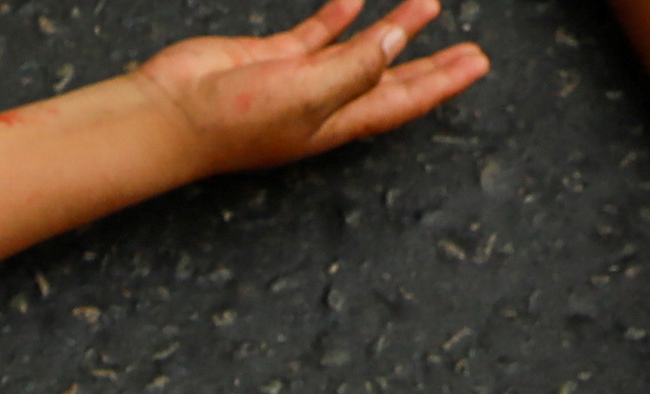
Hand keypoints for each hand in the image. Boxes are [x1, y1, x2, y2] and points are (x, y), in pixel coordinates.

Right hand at [136, 0, 491, 174]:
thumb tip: (396, 44)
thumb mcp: (309, 96)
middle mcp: (323, 106)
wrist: (173, 113)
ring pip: (360, 52)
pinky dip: (339, 15)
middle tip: (472, 51)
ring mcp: (298, 82)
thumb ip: (356, 68)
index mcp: (336, 125)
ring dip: (393, 30)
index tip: (476, 65)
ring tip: (426, 4)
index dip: (442, 83)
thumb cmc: (234, 121)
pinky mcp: (273, 59)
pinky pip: (317, 33)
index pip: (402, 102)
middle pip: (391, 83)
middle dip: (432, 66)